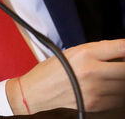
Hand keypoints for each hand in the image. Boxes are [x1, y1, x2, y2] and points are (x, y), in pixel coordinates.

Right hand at [6, 39, 124, 113]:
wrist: (36, 92)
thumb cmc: (51, 71)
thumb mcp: (72, 52)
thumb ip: (98, 51)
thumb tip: (121, 51)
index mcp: (84, 54)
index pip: (121, 47)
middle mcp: (92, 71)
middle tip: (120, 64)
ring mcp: (96, 90)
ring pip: (124, 85)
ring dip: (120, 79)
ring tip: (109, 75)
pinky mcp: (97, 104)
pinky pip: (118, 98)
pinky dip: (116, 92)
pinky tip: (105, 87)